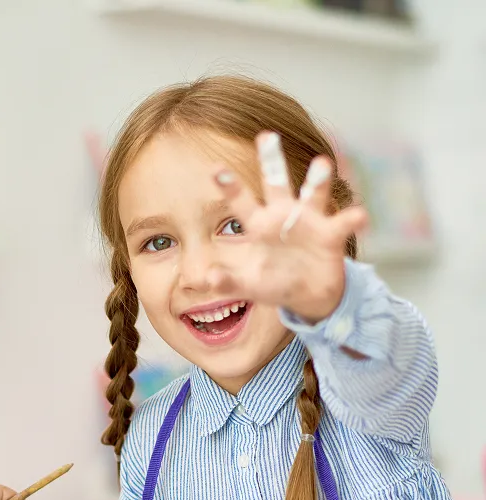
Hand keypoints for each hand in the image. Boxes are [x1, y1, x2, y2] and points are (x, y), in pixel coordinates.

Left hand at [210, 132, 368, 323]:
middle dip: (272, 161)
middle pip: (276, 183)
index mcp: (260, 225)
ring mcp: (309, 221)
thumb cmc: (275, 282)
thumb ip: (228, 282)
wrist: (309, 295)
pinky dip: (353, 219)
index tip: (215, 169)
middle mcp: (284, 215)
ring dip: (318, 179)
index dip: (230, 187)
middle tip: (266, 136)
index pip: (241, 203)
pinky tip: (360, 216)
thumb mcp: (249, 285)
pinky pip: (345, 222)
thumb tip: (208, 279)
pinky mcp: (332, 234)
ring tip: (322, 162)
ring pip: (313, 193)